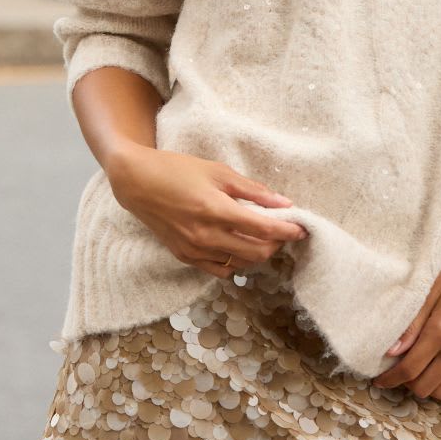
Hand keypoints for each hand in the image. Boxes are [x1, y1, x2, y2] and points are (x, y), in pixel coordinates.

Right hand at [107, 144, 308, 278]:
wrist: (138, 183)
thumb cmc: (178, 170)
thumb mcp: (218, 172)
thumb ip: (252, 190)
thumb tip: (283, 202)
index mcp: (216, 210)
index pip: (263, 229)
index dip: (287, 231)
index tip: (302, 229)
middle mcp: (206, 235)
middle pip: (256, 252)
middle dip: (276, 244)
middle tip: (283, 230)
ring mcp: (194, 250)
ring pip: (241, 263)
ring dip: (258, 253)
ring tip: (262, 236)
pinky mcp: (185, 257)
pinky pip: (220, 269)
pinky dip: (236, 261)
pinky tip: (238, 245)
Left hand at [372, 234, 440, 401]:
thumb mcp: (433, 287)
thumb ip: (413, 323)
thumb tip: (391, 352)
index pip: (409, 369)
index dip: (390, 379)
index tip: (379, 381)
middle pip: (424, 387)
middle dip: (406, 383)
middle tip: (399, 370)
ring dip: (427, 386)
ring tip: (420, 370)